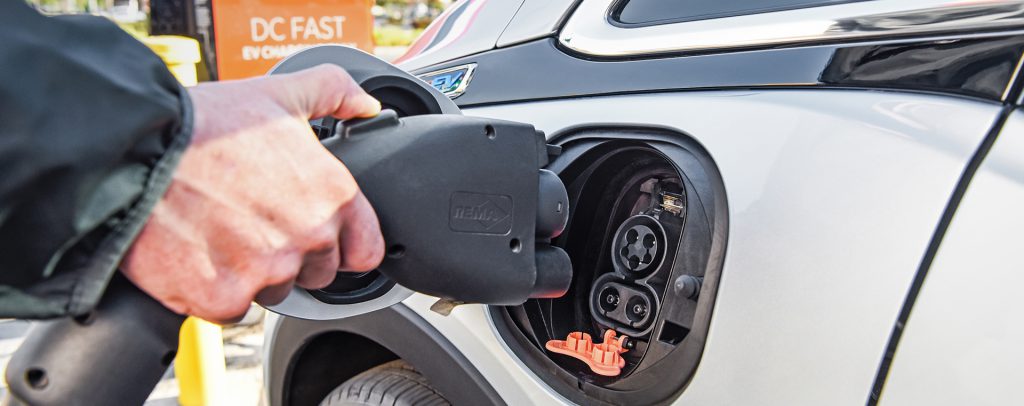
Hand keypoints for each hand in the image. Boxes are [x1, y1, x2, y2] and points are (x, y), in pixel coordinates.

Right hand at [121, 65, 384, 323]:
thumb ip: (333, 94)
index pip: (364, 251)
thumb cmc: (201, 123)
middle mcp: (308, 236)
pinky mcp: (223, 297)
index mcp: (332, 194)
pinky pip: (230, 308)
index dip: (341, 245)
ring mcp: (267, 270)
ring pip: (272, 291)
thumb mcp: (278, 93)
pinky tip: (195, 253)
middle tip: (249, 221)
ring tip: (217, 231)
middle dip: (290, 254)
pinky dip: (213, 289)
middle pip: (315, 273)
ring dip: (251, 273)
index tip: (314, 234)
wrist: (130, 149)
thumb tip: (365, 105)